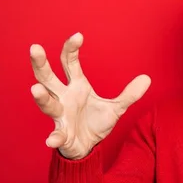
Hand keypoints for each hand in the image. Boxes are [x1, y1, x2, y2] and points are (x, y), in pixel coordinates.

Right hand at [30, 32, 150, 159]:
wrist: (88, 147)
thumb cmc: (95, 122)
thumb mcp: (116, 108)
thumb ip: (129, 94)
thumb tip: (147, 78)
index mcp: (76, 86)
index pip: (69, 62)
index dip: (71, 49)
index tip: (78, 36)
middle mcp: (64, 97)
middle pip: (47, 77)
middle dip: (41, 64)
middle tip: (35, 48)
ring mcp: (60, 115)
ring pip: (48, 104)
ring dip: (42, 97)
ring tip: (36, 89)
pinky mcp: (62, 134)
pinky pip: (57, 135)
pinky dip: (54, 138)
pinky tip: (52, 140)